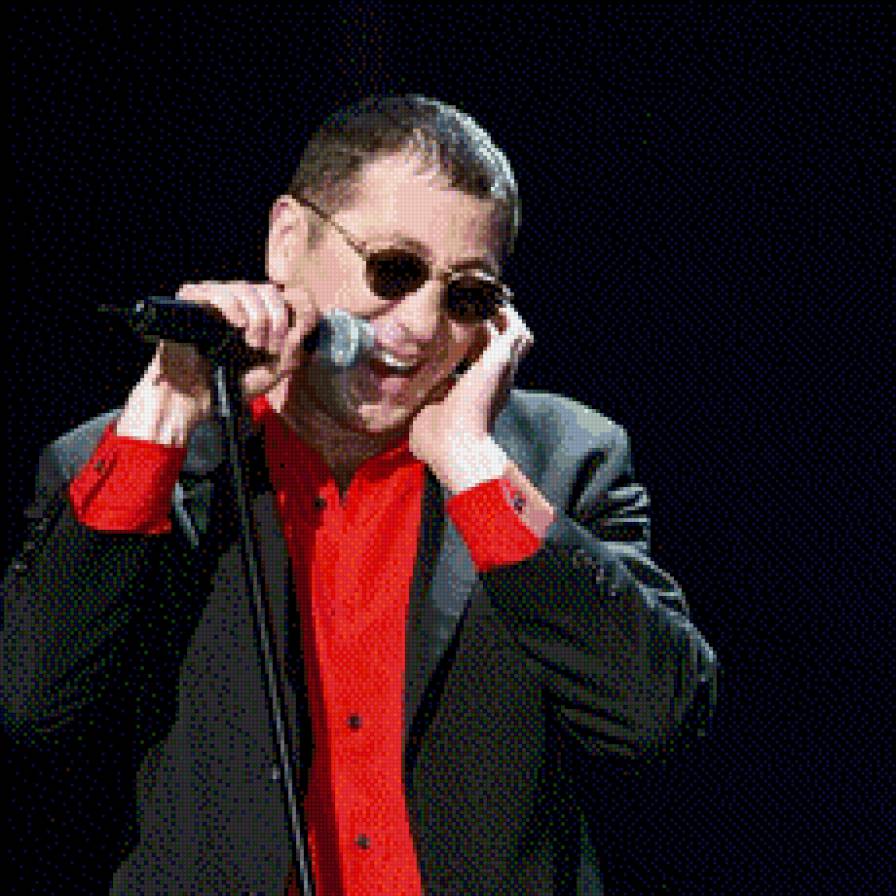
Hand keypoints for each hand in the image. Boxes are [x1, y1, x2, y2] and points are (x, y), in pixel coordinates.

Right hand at [116, 280, 319, 441]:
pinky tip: (238, 326)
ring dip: (258, 317)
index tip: (298, 333)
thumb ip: (293, 349)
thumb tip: (304, 324)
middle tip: (270, 347)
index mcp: (260, 312)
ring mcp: (215, 297)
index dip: (299, 307)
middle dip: (278, 319)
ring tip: (253, 343)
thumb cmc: (232, 382)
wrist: (197, 397)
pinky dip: (233, 307)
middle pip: (270, 290)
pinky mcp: (191, 299)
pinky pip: (217, 292)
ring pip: (247, 288)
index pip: (287, 293)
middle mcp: (239, 300)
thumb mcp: (274, 369)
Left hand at [409, 302, 533, 485]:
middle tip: (468, 309)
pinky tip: (485, 302)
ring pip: (516, 334)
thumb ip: (421, 405)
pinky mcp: (502, 360)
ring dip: (501, 318)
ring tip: (480, 301)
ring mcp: (503, 370)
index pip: (484, 362)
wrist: (454, 445)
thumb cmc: (437, 440)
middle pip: (505, 344)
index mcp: (481, 393)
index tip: (454, 332)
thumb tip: (402, 407)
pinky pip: (515, 330)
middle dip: (491, 326)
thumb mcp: (425, 415)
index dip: (474, 346)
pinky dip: (506, 315)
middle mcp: (497, 380)